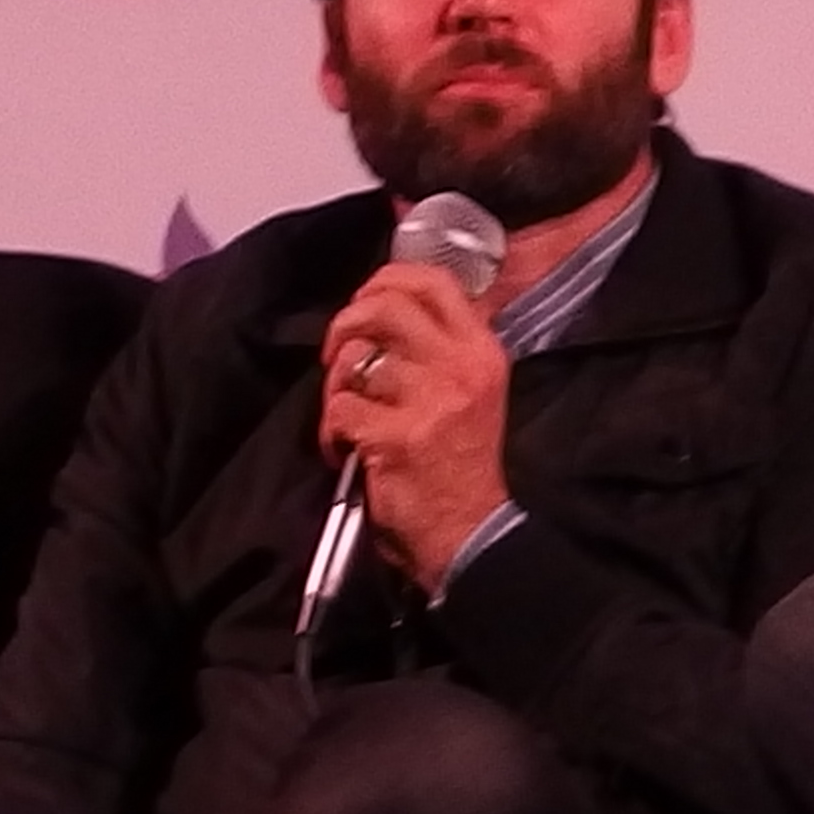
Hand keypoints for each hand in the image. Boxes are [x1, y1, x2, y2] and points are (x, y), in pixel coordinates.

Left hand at [319, 262, 512, 592]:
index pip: (433, 281)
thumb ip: (438, 347)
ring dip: (335, 389)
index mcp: (481, 351)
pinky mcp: (397, 437)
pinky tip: (344, 450)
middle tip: (337, 354)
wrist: (470, 533)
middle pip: (385, 306)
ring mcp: (430, 401)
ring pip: (354, 359)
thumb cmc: (461, 465)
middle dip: (346, 323)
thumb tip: (382, 306)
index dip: (386, 279)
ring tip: (345, 418)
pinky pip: (341, 409)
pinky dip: (332, 431)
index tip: (365, 302)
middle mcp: (461, 367)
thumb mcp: (471, 391)